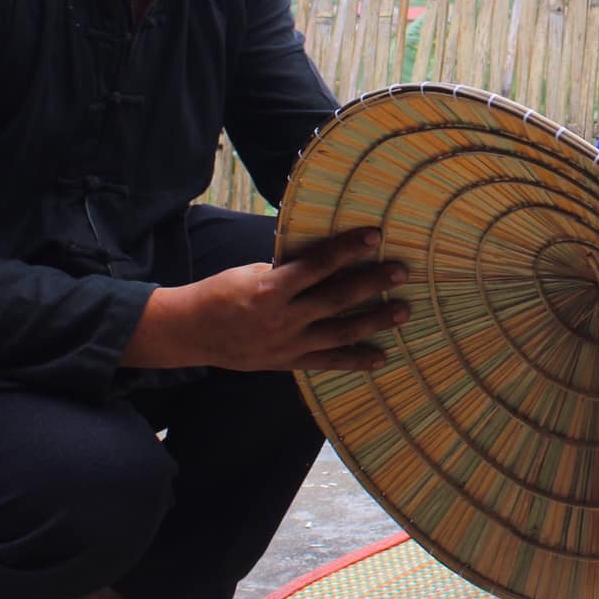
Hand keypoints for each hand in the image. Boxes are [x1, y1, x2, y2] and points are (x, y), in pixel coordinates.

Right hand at [125, 227, 408, 370]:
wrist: (193, 332)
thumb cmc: (223, 292)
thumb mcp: (251, 271)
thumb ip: (288, 268)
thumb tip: (326, 252)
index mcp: (270, 288)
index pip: (316, 264)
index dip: (346, 249)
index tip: (374, 235)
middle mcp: (282, 318)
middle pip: (336, 299)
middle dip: (372, 284)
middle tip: (401, 271)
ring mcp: (287, 343)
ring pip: (339, 333)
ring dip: (374, 322)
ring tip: (404, 311)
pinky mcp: (289, 362)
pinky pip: (328, 362)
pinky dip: (355, 360)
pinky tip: (381, 356)